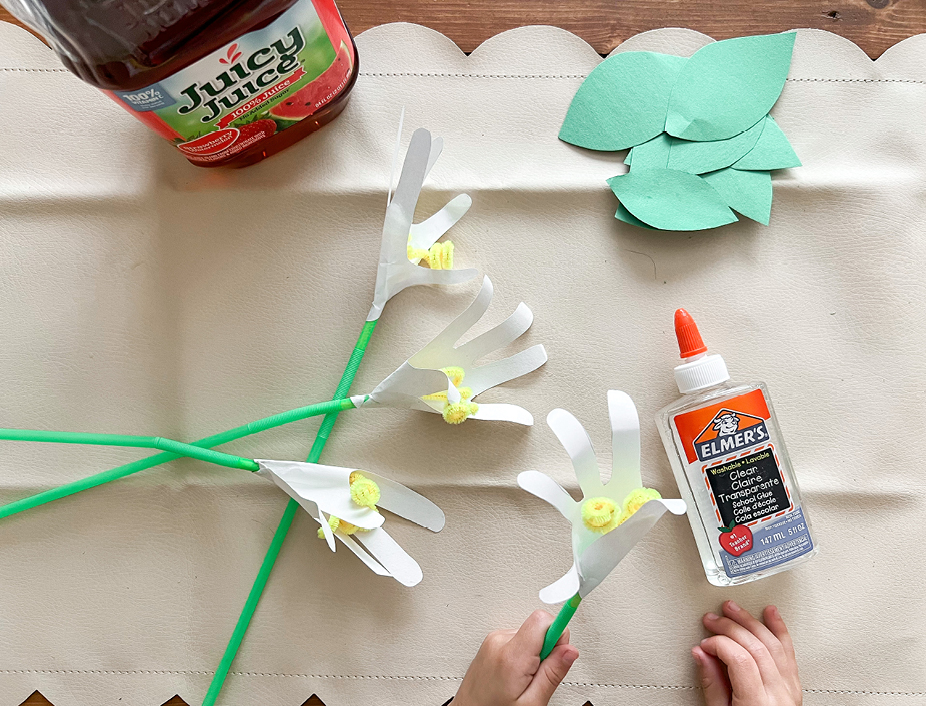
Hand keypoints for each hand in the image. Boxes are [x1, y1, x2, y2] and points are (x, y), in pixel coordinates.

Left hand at [453, 610, 578, 705]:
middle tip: (539, 676)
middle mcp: (499, 641)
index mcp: (511, 656)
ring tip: (523, 678)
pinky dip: (522, 654)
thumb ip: (552, 674)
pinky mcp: (490, 642)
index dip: (559, 634)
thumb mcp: (531, 702)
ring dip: (533, 653)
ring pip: (528, 634)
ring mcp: (492, 640)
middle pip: (538, 626)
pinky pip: (517, 638)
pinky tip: (514, 673)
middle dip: (547, 648)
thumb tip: (570, 650)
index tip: (564, 647)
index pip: (543, 620)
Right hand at [693, 601, 801, 705]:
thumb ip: (711, 684)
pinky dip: (779, 629)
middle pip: (756, 647)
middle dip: (730, 627)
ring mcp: (790, 689)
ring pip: (772, 643)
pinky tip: (771, 614)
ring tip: (732, 609)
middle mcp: (778, 695)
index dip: (719, 644)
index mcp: (758, 704)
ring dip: (750, 621)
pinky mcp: (794, 685)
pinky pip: (788, 651)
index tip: (704, 643)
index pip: (740, 659)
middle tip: (711, 619)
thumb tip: (701, 654)